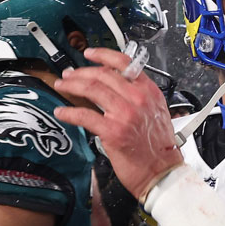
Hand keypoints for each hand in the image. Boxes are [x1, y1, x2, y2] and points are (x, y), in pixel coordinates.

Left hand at [54, 47, 184, 200]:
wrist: (162, 171)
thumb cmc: (158, 147)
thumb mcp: (156, 111)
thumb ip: (139, 96)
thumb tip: (116, 86)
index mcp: (148, 91)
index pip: (124, 63)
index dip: (102, 55)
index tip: (89, 54)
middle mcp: (137, 98)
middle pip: (102, 74)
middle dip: (80, 72)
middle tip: (69, 76)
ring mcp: (125, 114)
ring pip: (92, 89)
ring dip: (72, 86)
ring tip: (62, 87)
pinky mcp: (113, 131)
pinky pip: (84, 115)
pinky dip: (70, 112)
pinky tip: (62, 112)